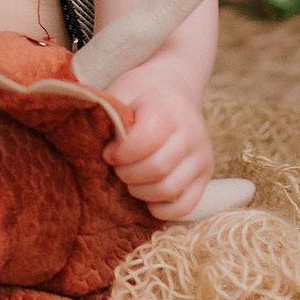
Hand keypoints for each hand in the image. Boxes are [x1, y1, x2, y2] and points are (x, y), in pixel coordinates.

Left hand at [99, 61, 212, 219]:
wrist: (172, 91)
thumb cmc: (140, 96)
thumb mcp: (121, 93)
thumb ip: (109, 116)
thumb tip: (95, 143)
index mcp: (169, 110)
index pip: (147, 141)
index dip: (121, 152)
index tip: (108, 151)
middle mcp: (192, 134)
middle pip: (157, 169)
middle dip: (128, 173)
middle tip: (118, 166)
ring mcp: (201, 157)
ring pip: (169, 190)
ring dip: (141, 191)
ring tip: (131, 177)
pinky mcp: (205, 177)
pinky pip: (185, 206)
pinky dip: (161, 208)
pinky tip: (147, 195)